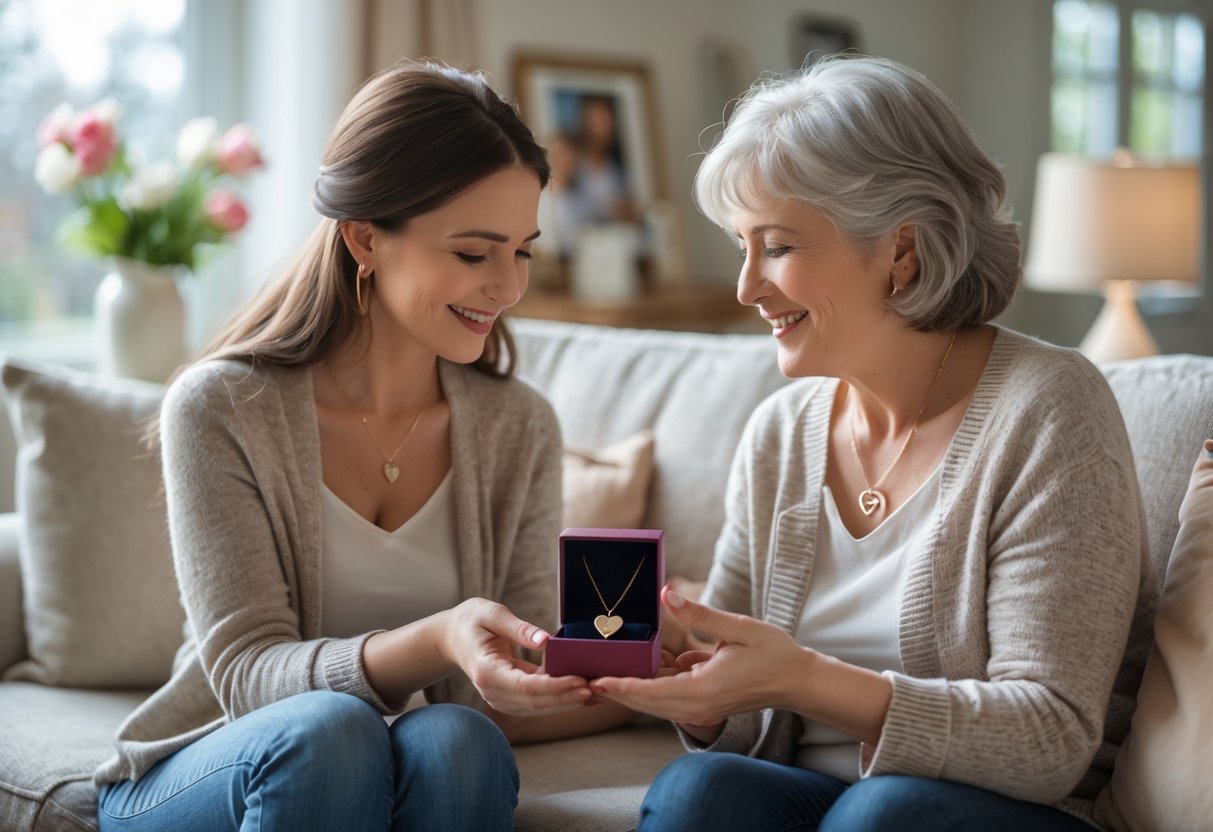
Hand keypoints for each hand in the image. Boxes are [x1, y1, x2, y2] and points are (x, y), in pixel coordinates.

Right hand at [440, 598, 591, 715]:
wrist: (453, 638)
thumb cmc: (472, 621)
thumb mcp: (491, 614)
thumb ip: (518, 628)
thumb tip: (546, 640)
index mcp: (487, 671)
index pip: (526, 686)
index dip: (555, 686)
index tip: (581, 681)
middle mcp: (492, 691)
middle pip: (536, 702)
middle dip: (568, 697)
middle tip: (598, 689)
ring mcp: (500, 698)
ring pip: (539, 707)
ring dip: (569, 701)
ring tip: (598, 692)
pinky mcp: (510, 697)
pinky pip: (538, 701)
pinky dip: (561, 697)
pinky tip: (583, 692)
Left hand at [591, 586, 810, 726]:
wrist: (798, 682)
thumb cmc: (774, 653)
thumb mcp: (737, 627)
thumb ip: (700, 614)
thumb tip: (667, 594)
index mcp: (704, 689)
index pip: (652, 692)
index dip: (622, 687)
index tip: (597, 681)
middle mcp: (698, 706)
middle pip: (646, 703)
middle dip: (616, 692)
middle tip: (583, 680)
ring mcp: (701, 709)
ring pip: (655, 704)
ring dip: (630, 691)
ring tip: (599, 676)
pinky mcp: (704, 705)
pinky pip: (670, 698)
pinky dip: (651, 687)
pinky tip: (636, 669)